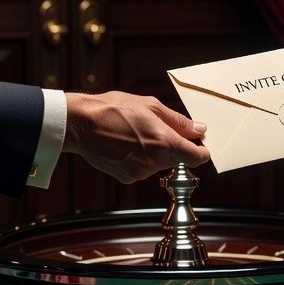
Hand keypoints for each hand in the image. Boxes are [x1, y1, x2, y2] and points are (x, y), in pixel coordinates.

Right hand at [63, 91, 211, 182]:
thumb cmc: (114, 110)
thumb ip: (178, 121)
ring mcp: (140, 173)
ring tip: (138, 134)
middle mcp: (155, 162)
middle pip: (179, 160)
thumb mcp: (151, 106)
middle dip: (176, 147)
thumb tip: (198, 129)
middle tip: (161, 129)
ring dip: (157, 152)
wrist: (82, 124)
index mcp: (165, 143)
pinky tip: (128, 145)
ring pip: (160, 164)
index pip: (197, 157)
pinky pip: (144, 169)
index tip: (200, 145)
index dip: (202, 151)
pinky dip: (142, 159)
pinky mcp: (128, 177)